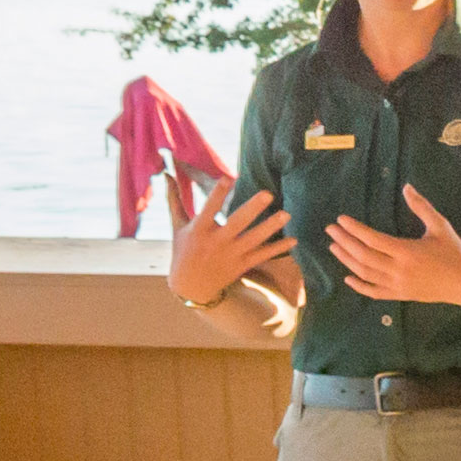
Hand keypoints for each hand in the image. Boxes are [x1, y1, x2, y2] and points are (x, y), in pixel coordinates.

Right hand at [162, 170, 286, 304]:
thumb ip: (174, 199)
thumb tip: (165, 173)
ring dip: (271, 227)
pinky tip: (294, 240)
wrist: (191, 286)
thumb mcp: (177, 225)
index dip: (217, 194)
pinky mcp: (241, 265)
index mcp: (199, 230)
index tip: (229, 178)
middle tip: (268, 193)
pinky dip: (278, 249)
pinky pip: (262, 256)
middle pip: (237, 223)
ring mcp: (231, 255)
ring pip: (254, 240)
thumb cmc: (183, 250)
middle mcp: (216, 242)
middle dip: (252, 209)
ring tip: (287, 214)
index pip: (208, 209)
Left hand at [325, 185, 460, 305]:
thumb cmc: (454, 252)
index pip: (373, 239)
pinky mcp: (400, 295)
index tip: (341, 219)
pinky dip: (359, 286)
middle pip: (363, 256)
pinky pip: (374, 292)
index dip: (354, 229)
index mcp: (407, 251)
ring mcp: (398, 285)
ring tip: (334, 247)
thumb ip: (421, 207)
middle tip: (331, 230)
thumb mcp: (440, 226)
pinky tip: (347, 277)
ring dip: (346, 260)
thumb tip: (406, 187)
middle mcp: (399, 270)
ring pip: (365, 273)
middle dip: (344, 242)